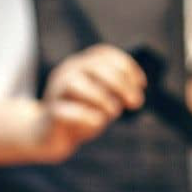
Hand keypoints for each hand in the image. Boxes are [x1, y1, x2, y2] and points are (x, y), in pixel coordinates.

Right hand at [32, 44, 146, 162]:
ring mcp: (56, 92)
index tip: (141, 85)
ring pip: (76, 85)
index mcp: (80, 64)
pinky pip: (66, 111)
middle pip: (94, 67)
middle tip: (135, 102)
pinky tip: (98, 122)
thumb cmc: (80, 116)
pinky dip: (86, 116)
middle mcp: (67, 72)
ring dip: (102, 99)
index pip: (103, 54)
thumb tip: (133, 94)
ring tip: (114, 113)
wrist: (49, 136)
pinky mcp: (51, 113)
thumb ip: (114, 94)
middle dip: (121, 84)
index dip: (126, 66)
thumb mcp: (102, 101)